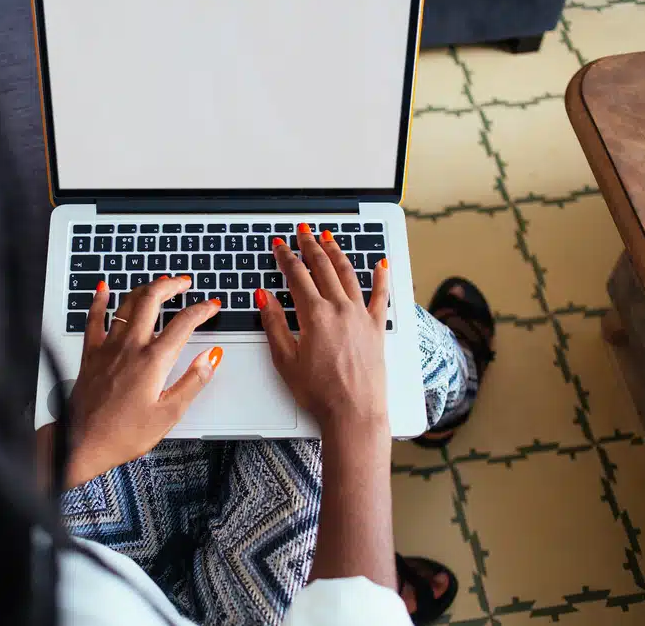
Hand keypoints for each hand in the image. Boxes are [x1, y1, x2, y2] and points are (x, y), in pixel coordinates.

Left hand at [66, 276, 222, 486]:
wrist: (82, 443)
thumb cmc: (123, 435)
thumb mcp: (169, 414)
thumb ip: (193, 381)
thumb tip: (211, 357)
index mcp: (153, 361)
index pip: (183, 323)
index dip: (202, 310)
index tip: (212, 306)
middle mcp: (130, 347)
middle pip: (152, 301)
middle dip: (171, 286)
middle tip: (184, 282)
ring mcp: (108, 347)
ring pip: (126, 304)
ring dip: (145, 288)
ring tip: (158, 283)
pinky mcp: (90, 354)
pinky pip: (94, 318)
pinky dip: (99, 300)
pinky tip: (103, 289)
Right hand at [256, 225, 389, 438]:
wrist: (354, 413)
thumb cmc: (320, 393)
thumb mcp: (285, 359)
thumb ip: (274, 324)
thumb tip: (264, 297)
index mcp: (314, 314)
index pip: (296, 275)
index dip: (286, 257)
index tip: (280, 246)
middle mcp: (339, 309)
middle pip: (323, 267)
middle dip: (310, 246)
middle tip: (303, 232)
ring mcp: (360, 316)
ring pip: (348, 274)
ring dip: (337, 253)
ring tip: (329, 238)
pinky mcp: (376, 328)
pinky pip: (380, 295)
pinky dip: (380, 277)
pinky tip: (380, 263)